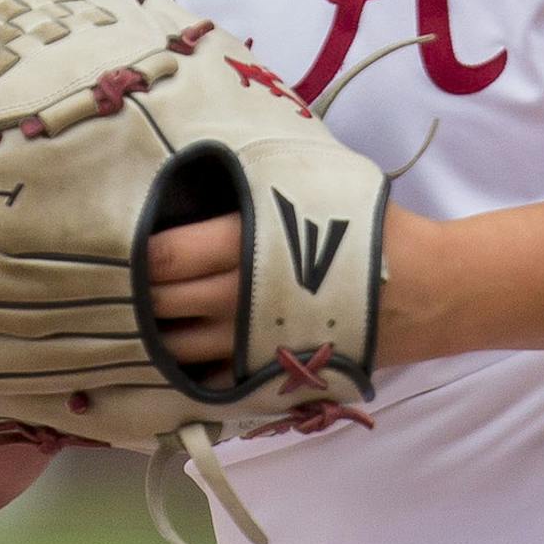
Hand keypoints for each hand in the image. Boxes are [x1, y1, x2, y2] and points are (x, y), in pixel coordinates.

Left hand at [146, 203, 454, 376]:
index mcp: (246, 243)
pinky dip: (186, 366)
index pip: (164, 254)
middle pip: (160, 302)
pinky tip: (179, 350)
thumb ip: (258, 181)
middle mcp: (239, 296)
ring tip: (141, 315)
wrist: (423, 290)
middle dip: (136, 293)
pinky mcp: (266, 372)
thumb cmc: (367, 226)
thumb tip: (206, 166)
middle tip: (120, 280)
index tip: (123, 241)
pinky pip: (207, 377)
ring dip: (153, 332)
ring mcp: (251, 342)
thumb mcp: (314, 182)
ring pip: (174, 346)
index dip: (136, 252)